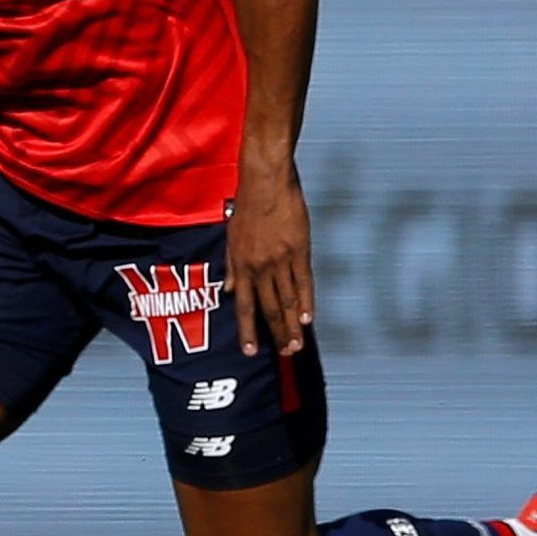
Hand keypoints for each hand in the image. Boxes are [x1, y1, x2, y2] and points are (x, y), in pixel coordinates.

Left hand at [225, 170, 312, 356]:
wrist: (265, 181)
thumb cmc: (247, 206)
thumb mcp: (231, 236)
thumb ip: (230, 266)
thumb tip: (227, 290)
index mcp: (241, 265)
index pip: (244, 306)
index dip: (248, 331)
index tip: (251, 351)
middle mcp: (259, 267)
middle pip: (269, 308)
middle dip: (277, 334)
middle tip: (285, 354)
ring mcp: (280, 260)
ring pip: (288, 300)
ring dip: (293, 325)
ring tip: (297, 345)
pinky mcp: (299, 250)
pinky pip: (304, 282)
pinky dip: (307, 301)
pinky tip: (309, 319)